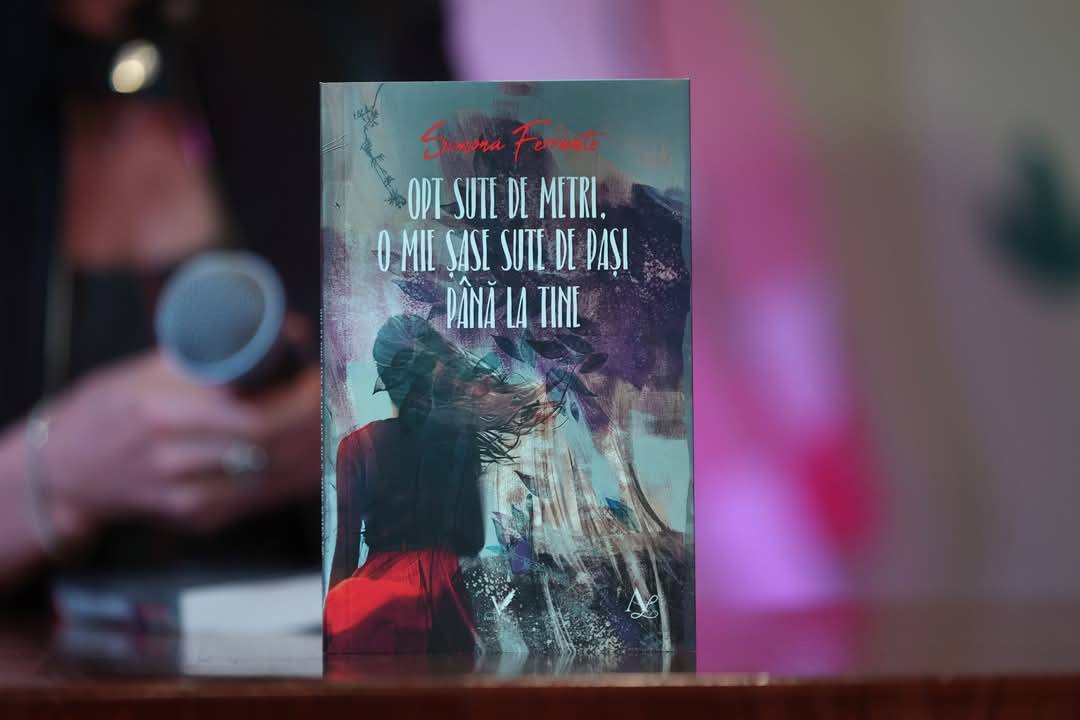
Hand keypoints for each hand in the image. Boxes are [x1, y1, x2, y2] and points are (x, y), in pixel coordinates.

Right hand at [42, 349, 319, 539]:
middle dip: (318, 424)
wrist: (65, 469)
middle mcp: (175, 460)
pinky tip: (320, 459)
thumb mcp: (153, 367)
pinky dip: (298, 478)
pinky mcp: (198, 519)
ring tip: (342, 424)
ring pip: (274, 479)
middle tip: (344, 398)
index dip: (302, 401)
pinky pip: (262, 501)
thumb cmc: (113, 405)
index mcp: (163, 411)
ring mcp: (187, 497)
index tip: (326, 378)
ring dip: (317, 452)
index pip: (254, 416)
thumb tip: (289, 329)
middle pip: (272, 449)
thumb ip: (217, 351)